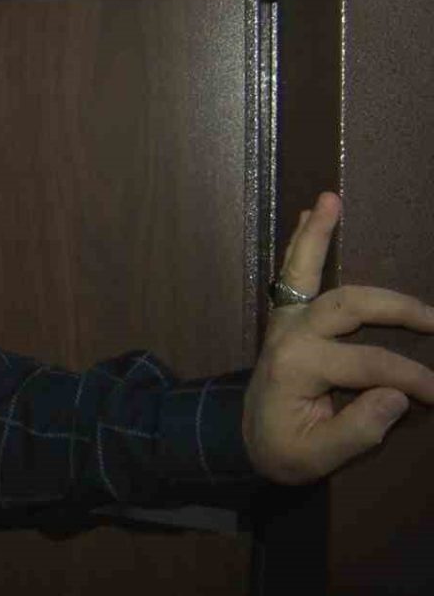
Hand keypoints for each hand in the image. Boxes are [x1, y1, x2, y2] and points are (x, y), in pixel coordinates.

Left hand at [243, 192, 433, 483]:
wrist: (244, 442)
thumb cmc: (283, 450)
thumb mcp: (316, 457)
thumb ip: (357, 430)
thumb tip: (396, 396)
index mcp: (299, 367)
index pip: (371, 364)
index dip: (413, 379)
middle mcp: (291, 335)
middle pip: (348, 305)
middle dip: (397, 308)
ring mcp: (286, 321)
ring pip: (305, 270)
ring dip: (320, 234)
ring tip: (332, 198)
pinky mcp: (287, 316)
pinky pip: (293, 272)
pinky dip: (304, 240)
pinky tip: (314, 210)